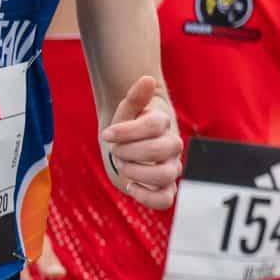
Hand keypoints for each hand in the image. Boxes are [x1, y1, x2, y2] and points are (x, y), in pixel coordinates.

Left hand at [102, 74, 181, 208]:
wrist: (125, 147)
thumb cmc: (126, 128)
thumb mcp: (125, 112)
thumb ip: (135, 97)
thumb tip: (147, 79)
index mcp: (164, 124)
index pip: (156, 125)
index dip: (127, 131)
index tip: (107, 134)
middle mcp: (172, 146)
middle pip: (162, 149)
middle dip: (130, 151)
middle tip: (117, 151)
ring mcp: (170, 169)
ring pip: (166, 175)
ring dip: (138, 172)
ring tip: (125, 167)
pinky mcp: (164, 189)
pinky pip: (165, 200)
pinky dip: (146, 196)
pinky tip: (131, 185)